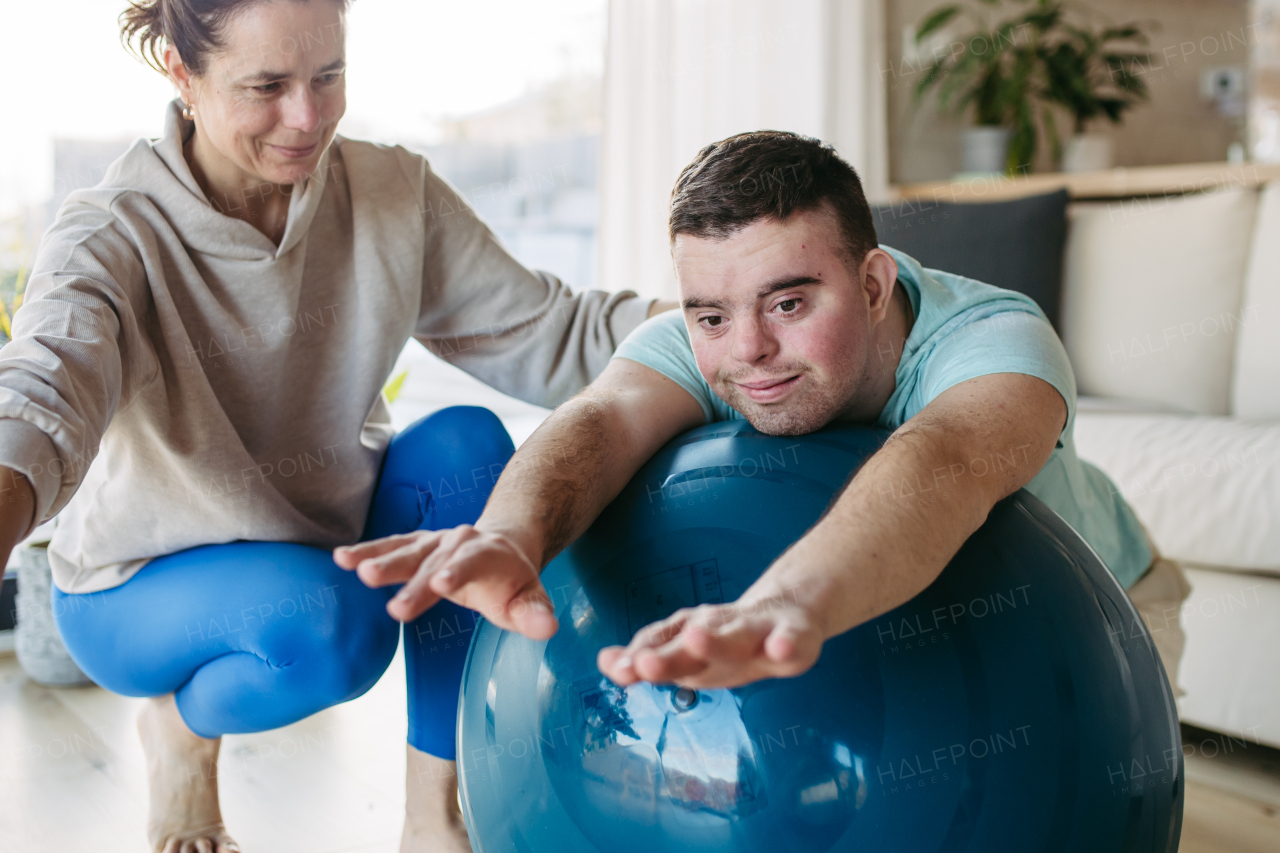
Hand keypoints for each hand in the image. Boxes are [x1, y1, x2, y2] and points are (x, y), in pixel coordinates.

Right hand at [333, 525, 557, 637]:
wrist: (502, 544)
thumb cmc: (513, 581)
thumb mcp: (529, 598)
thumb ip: (535, 613)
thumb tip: (546, 628)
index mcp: (489, 554)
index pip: (472, 562)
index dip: (457, 572)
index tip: (441, 584)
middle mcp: (459, 541)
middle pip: (435, 561)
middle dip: (414, 583)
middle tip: (395, 607)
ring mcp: (435, 542)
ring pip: (408, 550)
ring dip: (382, 559)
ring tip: (355, 568)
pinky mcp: (416, 545)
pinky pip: (390, 547)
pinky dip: (366, 551)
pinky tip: (341, 558)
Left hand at [596, 598, 823, 689]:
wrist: (789, 610)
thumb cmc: (732, 638)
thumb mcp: (691, 649)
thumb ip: (649, 654)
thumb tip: (605, 662)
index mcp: (695, 638)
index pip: (663, 646)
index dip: (639, 657)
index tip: (616, 670)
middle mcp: (720, 631)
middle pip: (694, 642)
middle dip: (670, 655)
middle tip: (644, 666)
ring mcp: (758, 631)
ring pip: (736, 637)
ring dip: (717, 641)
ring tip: (696, 641)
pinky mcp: (796, 635)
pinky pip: (793, 643)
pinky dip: (787, 645)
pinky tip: (781, 650)